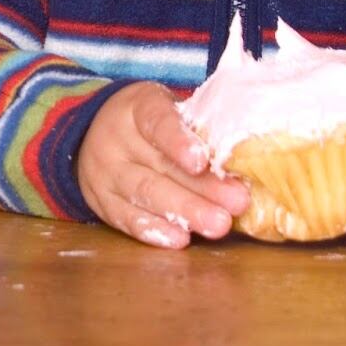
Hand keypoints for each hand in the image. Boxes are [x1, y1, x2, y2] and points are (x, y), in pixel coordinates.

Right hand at [78, 81, 250, 248]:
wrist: (98, 134)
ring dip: (184, 212)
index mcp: (137, 106)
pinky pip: (126, 218)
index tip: (201, 161)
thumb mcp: (172, 112)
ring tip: (218, 225)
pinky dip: (154, 230)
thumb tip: (247, 158)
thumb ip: (200, 130)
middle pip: (159, 164)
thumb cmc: (155, 124)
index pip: (157, 121)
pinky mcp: (101, 200)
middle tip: (236, 203)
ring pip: (145, 193)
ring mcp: (104, 171)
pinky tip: (180, 239)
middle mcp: (115, 137)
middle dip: (201, 187)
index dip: (179, 141)